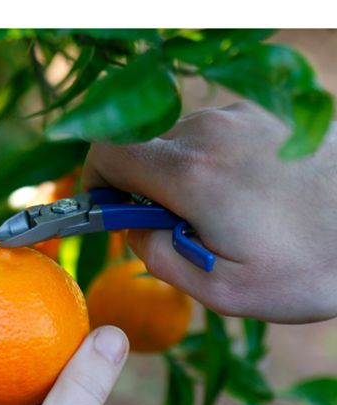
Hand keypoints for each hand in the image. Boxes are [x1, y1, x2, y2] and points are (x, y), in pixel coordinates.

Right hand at [83, 102, 336, 323]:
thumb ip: (158, 257)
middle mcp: (209, 129)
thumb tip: (133, 228)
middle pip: (140, 147)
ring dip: (177, 175)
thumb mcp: (223, 290)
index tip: (109, 208)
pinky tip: (244, 193)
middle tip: (175, 226)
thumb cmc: (310, 267)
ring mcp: (238, 116)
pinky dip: (207, 162)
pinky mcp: (262, 114)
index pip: (108, 151)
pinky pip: (210, 135)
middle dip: (141, 187)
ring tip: (220, 213)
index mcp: (191, 172)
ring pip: (175, 140)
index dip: (95, 180)